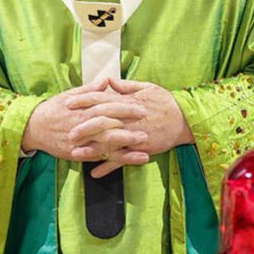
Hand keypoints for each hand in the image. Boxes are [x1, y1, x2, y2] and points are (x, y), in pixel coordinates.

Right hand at [22, 79, 148, 163]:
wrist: (33, 127)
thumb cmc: (53, 109)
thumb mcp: (70, 95)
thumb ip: (90, 90)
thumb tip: (107, 80)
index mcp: (84, 109)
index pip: (108, 107)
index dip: (126, 108)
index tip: (142, 108)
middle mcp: (82, 125)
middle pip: (109, 127)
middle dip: (129, 129)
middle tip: (147, 130)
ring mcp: (79, 141)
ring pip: (105, 145)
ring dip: (126, 148)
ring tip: (144, 150)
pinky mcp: (75, 153)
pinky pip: (96, 158)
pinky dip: (110, 161)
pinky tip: (124, 162)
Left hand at [75, 78, 193, 177]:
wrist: (186, 120)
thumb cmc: (166, 102)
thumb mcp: (147, 88)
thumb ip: (126, 86)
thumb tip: (109, 80)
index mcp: (127, 103)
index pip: (101, 99)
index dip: (84, 100)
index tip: (68, 102)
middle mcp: (128, 119)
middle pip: (101, 122)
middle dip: (83, 127)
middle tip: (67, 132)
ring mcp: (133, 135)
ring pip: (108, 143)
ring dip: (91, 150)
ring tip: (74, 154)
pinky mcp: (140, 149)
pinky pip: (121, 160)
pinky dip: (107, 167)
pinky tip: (94, 173)